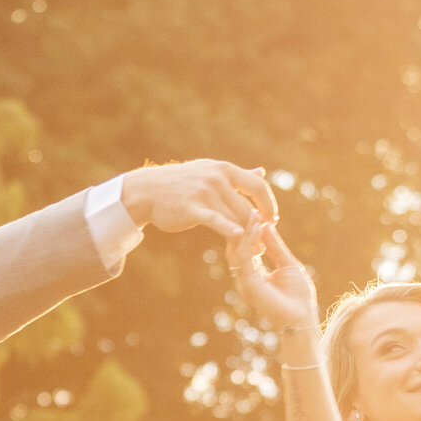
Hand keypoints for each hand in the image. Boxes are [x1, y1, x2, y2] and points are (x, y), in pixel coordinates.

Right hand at [120, 160, 277, 241]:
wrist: (148, 190)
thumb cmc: (181, 183)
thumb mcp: (211, 171)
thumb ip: (238, 175)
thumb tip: (262, 171)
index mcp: (224, 170)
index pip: (257, 185)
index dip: (269, 203)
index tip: (272, 219)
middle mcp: (217, 179)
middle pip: (247, 206)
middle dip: (259, 227)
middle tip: (265, 242)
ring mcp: (205, 193)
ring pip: (234, 217)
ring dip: (247, 236)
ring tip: (255, 251)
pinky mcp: (192, 208)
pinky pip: (215, 220)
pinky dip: (229, 229)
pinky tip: (238, 238)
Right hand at [227, 220, 321, 336]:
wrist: (302, 318)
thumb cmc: (298, 296)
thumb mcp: (287, 263)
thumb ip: (275, 246)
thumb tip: (266, 225)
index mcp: (253, 274)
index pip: (245, 248)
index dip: (248, 230)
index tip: (253, 211)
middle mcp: (245, 278)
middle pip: (236, 248)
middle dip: (242, 228)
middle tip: (248, 206)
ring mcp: (245, 282)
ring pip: (238, 251)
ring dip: (245, 231)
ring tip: (252, 212)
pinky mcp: (249, 286)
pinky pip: (245, 259)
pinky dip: (249, 242)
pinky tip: (255, 228)